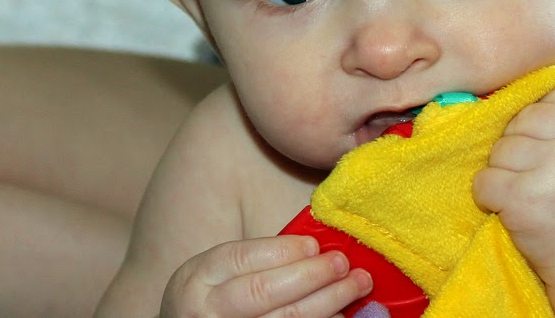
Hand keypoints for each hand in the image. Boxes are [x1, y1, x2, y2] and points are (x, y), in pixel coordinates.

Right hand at [160, 235, 371, 316]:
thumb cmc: (217, 295)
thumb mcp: (220, 271)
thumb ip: (259, 260)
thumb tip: (318, 246)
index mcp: (199, 276)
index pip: (241, 258)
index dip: (282, 250)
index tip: (315, 244)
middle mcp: (204, 310)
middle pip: (262, 291)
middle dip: (310, 275)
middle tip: (343, 263)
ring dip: (325, 303)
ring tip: (355, 286)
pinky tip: (340, 316)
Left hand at [472, 86, 554, 287]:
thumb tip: (518, 74)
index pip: (552, 96)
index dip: (544, 124)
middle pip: (523, 120)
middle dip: (522, 147)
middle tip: (542, 178)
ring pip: (501, 149)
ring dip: (506, 173)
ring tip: (533, 196)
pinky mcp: (525, 200)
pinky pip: (484, 180)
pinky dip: (489, 197)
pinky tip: (513, 210)